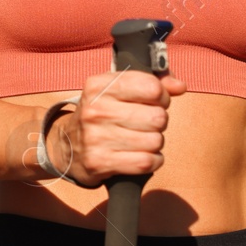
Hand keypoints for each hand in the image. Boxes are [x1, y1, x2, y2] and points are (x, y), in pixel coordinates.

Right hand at [47, 70, 187, 185]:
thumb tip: (180, 86)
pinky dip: (152, 161)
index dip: (162, 96)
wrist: (66, 145)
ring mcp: (95, 137)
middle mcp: (95, 110)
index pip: (151, 87)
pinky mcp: (99, 162)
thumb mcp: (117, 90)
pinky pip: (145, 162)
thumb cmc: (100, 114)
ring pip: (155, 141)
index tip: (154, 101)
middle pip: (157, 117)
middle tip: (145, 123)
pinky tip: (141, 155)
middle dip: (158, 122)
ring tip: (140, 140)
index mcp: (99, 85)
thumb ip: (151, 83)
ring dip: (154, 143)